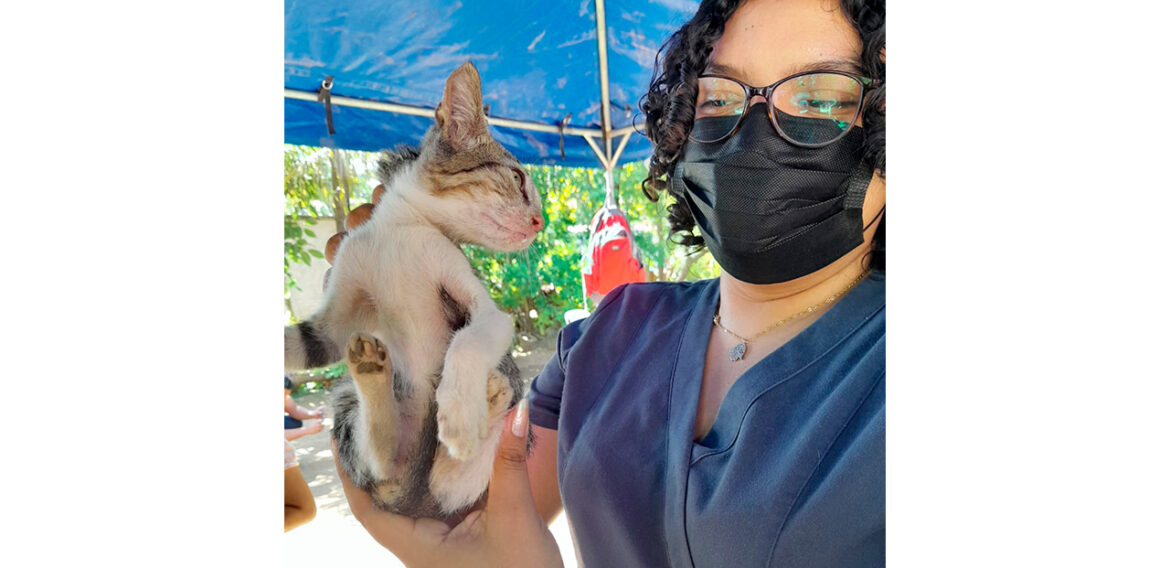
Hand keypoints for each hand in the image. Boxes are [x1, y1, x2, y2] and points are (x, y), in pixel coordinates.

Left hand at [333, 399, 563, 567]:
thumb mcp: (514, 515)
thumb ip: (509, 463)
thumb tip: (516, 413)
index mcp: (419, 548)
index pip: (367, 511)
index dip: (350, 475)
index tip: (343, 438)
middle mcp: (420, 547)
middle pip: (384, 501)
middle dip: (380, 462)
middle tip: (380, 418)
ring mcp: (437, 545)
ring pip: (411, 501)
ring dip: (409, 468)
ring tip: (407, 425)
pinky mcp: (456, 541)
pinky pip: (436, 505)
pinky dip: (435, 479)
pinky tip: (443, 452)